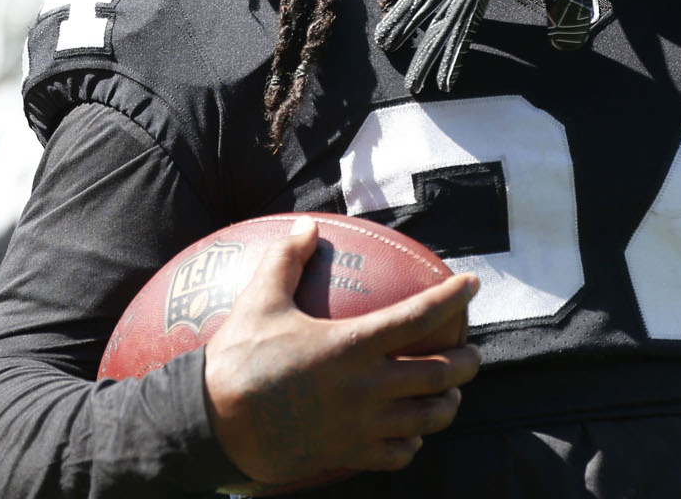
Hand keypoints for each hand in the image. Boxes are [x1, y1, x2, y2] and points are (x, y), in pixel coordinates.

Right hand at [202, 217, 480, 483]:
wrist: (208, 425)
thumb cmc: (234, 360)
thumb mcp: (258, 301)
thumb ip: (287, 260)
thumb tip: (308, 225)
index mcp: (350, 345)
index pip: (418, 317)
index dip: (451, 299)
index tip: (472, 284)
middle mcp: (365, 387)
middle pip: (439, 375)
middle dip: (466, 363)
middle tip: (471, 352)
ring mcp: (359, 426)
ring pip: (427, 420)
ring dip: (446, 405)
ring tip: (450, 395)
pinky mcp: (346, 454)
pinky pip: (396, 455)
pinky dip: (412, 443)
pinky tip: (410, 435)